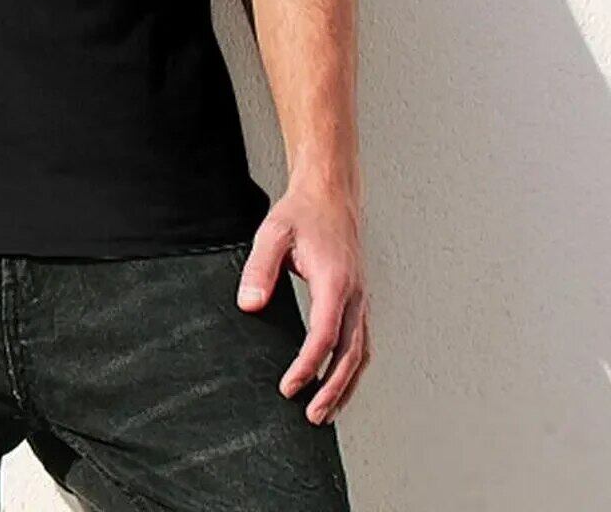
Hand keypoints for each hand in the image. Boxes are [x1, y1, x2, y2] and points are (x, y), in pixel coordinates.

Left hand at [235, 183, 369, 425]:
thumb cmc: (301, 213)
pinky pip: (361, 342)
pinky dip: (352, 368)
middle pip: (350, 355)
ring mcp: (361, 298)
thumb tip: (249, 305)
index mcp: (335, 281)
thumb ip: (259, 270)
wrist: (330, 194)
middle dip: (332, 390)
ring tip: (326, 413)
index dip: (308, 366)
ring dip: (345, 386)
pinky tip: (337, 382)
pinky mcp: (358, 300)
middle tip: (312, 416)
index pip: (325, 335)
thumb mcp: (272, 233)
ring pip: (361, 353)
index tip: (289, 387)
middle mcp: (355, 295)